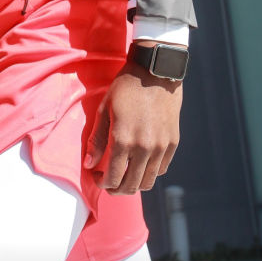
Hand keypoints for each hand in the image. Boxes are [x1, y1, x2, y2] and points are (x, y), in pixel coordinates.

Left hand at [84, 59, 181, 193]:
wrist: (155, 71)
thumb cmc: (125, 87)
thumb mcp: (105, 109)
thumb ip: (97, 140)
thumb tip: (89, 165)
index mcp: (123, 140)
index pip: (112, 178)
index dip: (102, 183)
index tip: (96, 177)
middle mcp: (144, 148)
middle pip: (130, 186)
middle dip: (116, 189)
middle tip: (109, 182)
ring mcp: (160, 146)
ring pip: (147, 182)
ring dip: (134, 184)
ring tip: (124, 175)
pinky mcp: (172, 142)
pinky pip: (161, 169)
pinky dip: (149, 172)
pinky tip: (140, 163)